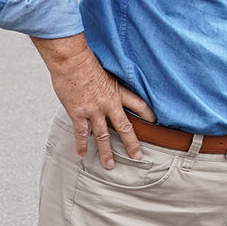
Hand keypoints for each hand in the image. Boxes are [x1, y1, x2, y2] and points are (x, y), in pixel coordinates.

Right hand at [34, 35, 151, 167]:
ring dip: (107, 151)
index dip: (148, 114)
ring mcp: (93, 110)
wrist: (71, 60)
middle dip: (132, 143)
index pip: (139, 104)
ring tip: (110, 165)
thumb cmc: (86, 61)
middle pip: (125, 127)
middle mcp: (109, 103)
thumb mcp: (107, 70)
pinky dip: (81, 144)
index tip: (155, 123)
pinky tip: (82, 154)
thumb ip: (110, 83)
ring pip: (103, 136)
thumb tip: (110, 87)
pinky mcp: (78, 113)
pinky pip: (81, 133)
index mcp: (118, 91)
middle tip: (137, 156)